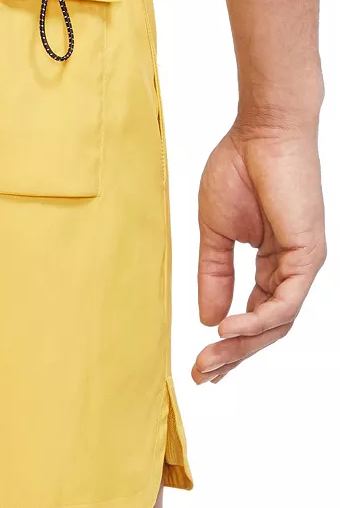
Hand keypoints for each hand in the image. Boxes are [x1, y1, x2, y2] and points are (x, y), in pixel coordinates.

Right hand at [194, 120, 325, 384]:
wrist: (260, 132)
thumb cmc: (237, 169)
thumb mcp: (213, 232)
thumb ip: (212, 275)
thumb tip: (207, 318)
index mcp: (271, 264)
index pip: (253, 316)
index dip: (228, 344)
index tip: (200, 366)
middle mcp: (292, 270)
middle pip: (266, 328)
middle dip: (233, 355)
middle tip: (202, 374)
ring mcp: (303, 264)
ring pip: (278, 323)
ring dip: (243, 346)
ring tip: (211, 360)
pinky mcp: (307, 254)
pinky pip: (285, 302)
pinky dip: (258, 320)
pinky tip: (230, 330)